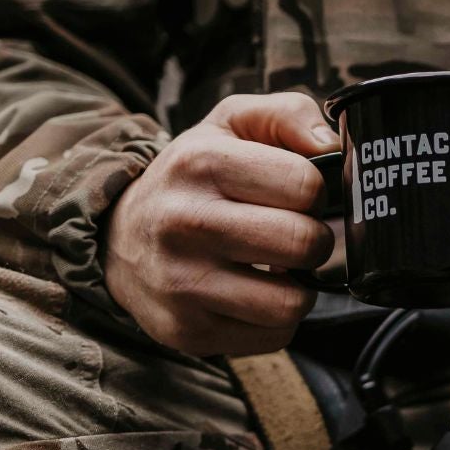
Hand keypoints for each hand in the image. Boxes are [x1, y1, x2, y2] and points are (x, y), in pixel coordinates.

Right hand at [105, 94, 337, 355]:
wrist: (118, 237)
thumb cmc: (193, 178)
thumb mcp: (229, 124)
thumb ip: (287, 114)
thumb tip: (330, 144)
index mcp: (200, 162)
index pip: (305, 184)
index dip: (316, 190)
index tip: (299, 195)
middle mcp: (184, 223)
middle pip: (304, 243)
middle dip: (314, 240)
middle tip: (296, 235)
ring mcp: (181, 283)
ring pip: (292, 302)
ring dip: (299, 286)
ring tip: (277, 267)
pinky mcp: (187, 331)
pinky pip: (273, 335)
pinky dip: (275, 317)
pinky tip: (253, 294)